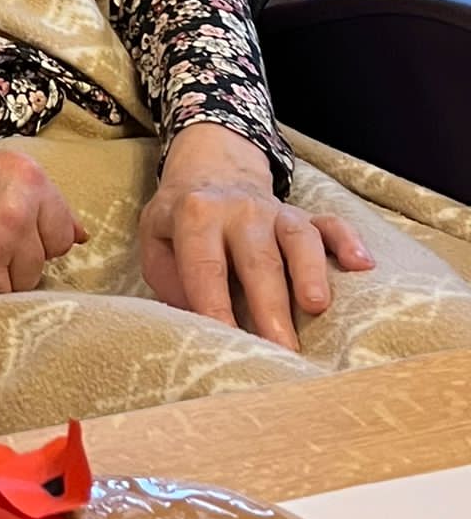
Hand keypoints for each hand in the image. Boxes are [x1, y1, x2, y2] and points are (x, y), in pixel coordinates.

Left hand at [139, 124, 374, 349]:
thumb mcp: (155, 238)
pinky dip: (347, 241)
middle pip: (258, 257)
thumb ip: (168, 276)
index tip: (226, 342)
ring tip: (317, 306)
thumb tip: (193, 318)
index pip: (205, 265)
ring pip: (298, 237)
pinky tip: (362, 264)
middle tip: (280, 347)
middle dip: (269, 303)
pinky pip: (331, 224)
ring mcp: (276, 211)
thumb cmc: (180, 220)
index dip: (213, 304)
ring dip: (309, 271)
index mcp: (196, 214)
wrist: (210, 171)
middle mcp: (241, 210)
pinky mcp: (304, 215)